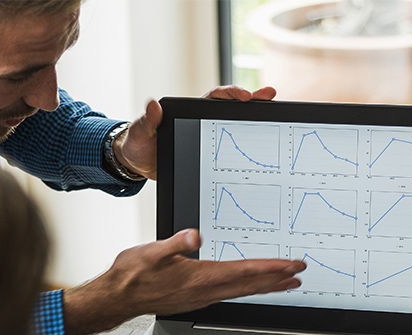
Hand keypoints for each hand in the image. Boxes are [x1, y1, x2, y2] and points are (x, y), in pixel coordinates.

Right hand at [61, 228, 304, 334]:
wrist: (117, 298)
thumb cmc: (131, 275)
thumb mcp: (151, 252)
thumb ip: (175, 243)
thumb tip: (194, 236)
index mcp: (199, 277)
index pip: (244, 271)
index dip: (270, 267)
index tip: (292, 265)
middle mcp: (205, 291)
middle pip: (250, 284)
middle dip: (277, 278)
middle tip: (301, 273)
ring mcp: (201, 297)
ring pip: (242, 292)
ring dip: (267, 287)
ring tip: (287, 283)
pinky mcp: (195, 299)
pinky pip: (230, 295)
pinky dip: (248, 290)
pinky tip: (251, 288)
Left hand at [113, 86, 277, 180]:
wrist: (137, 164)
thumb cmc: (137, 145)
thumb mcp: (141, 133)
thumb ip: (148, 120)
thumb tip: (153, 105)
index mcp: (188, 111)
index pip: (213, 97)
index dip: (230, 94)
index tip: (243, 95)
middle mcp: (201, 119)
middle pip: (231, 106)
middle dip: (252, 99)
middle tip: (270, 94)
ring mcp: (207, 133)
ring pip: (234, 123)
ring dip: (254, 117)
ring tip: (274, 110)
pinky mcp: (209, 152)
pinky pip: (230, 145)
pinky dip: (246, 142)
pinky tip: (262, 144)